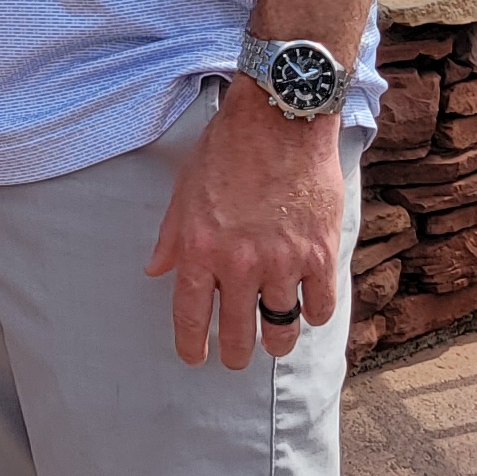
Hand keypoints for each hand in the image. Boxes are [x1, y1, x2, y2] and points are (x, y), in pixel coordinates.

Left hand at [146, 79, 344, 370]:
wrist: (280, 118)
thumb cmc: (228, 148)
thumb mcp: (185, 188)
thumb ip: (172, 235)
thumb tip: (156, 270)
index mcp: (201, 249)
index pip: (191, 316)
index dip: (191, 345)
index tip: (194, 358)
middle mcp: (240, 264)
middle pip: (237, 332)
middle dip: (235, 353)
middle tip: (236, 357)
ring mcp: (283, 261)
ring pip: (282, 327)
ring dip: (276, 342)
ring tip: (274, 342)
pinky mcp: (319, 253)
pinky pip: (320, 306)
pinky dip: (314, 314)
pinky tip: (307, 310)